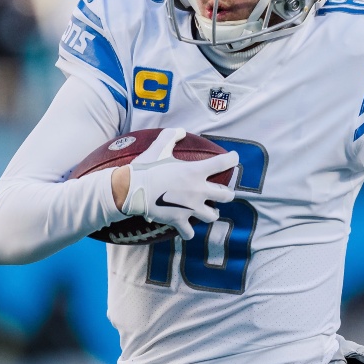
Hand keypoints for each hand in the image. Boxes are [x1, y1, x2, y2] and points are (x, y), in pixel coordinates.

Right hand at [121, 128, 237, 239]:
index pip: (224, 163)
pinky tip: (187, 228)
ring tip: (209, 211)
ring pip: (213, 216)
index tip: (233, 158)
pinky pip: (190, 232)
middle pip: (226, 195)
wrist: (130, 188)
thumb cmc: (146, 166)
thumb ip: (171, 136)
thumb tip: (180, 131)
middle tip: (223, 192)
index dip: (232, 159)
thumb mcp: (159, 147)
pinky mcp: (179, 221)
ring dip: (212, 213)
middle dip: (227, 193)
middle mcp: (198, 190)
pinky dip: (189, 231)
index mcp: (196, 171)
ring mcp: (190, 208)